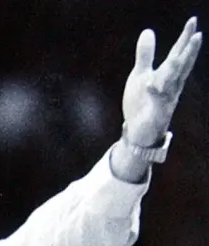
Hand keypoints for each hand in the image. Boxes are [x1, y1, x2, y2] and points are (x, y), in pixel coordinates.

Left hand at [121, 18, 201, 144]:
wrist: (137, 133)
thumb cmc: (142, 103)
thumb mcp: (141, 75)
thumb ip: (145, 55)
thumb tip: (148, 31)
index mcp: (168, 76)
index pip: (178, 54)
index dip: (185, 39)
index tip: (192, 22)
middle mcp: (171, 87)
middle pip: (181, 67)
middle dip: (188, 53)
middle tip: (197, 36)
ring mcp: (165, 101)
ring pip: (172, 85)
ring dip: (174, 72)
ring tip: (176, 58)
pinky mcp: (156, 115)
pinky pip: (156, 104)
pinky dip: (154, 95)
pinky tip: (150, 85)